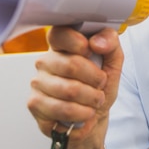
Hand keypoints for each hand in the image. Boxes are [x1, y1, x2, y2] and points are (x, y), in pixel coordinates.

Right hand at [27, 26, 123, 142]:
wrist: (94, 114)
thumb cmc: (100, 86)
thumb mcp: (113, 61)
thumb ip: (111, 43)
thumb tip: (97, 42)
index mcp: (62, 45)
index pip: (60, 33)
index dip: (78, 43)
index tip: (90, 51)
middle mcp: (46, 61)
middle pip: (71, 65)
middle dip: (96, 79)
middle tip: (101, 85)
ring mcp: (38, 82)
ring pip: (69, 90)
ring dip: (91, 99)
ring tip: (95, 100)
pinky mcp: (35, 104)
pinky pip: (62, 110)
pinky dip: (82, 114)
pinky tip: (85, 112)